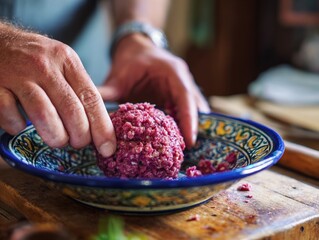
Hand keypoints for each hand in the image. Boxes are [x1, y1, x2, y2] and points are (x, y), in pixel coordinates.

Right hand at [0, 24, 115, 156]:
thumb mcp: (61, 64)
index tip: (108, 148)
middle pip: (72, 110)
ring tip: (57, 140)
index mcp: (67, 61)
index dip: (102, 127)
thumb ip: (77, 89)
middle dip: (80, 136)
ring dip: (55, 136)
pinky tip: (21, 127)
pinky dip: (18, 127)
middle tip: (78, 144)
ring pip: (44, 114)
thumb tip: (98, 127)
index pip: (91, 98)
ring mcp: (19, 75)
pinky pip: (10, 114)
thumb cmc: (34, 59)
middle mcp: (45, 66)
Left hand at [98, 34, 209, 147]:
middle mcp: (184, 80)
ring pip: (195, 111)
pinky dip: (182, 126)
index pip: (186, 97)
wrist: (137, 47)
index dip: (189, 120)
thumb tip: (88, 110)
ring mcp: (184, 89)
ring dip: (189, 129)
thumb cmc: (131, 59)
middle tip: (185, 151)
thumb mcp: (119, 75)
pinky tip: (174, 140)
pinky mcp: (179, 97)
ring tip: (181, 150)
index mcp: (173, 72)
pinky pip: (186, 113)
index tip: (190, 141)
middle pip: (196, 107)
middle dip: (193, 129)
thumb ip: (107, 92)